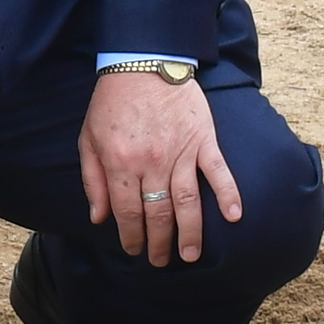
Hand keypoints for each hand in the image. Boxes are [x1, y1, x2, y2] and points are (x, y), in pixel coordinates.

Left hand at [79, 69, 241, 267]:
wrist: (142, 63)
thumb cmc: (111, 103)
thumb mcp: (89, 139)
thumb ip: (92, 180)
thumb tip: (98, 218)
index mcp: (120, 163)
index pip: (127, 212)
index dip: (130, 236)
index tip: (134, 250)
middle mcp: (151, 163)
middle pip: (157, 213)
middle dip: (159, 242)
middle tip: (161, 260)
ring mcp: (180, 152)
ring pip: (186, 201)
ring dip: (190, 232)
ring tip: (190, 255)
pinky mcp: (202, 140)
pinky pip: (218, 171)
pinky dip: (228, 193)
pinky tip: (234, 216)